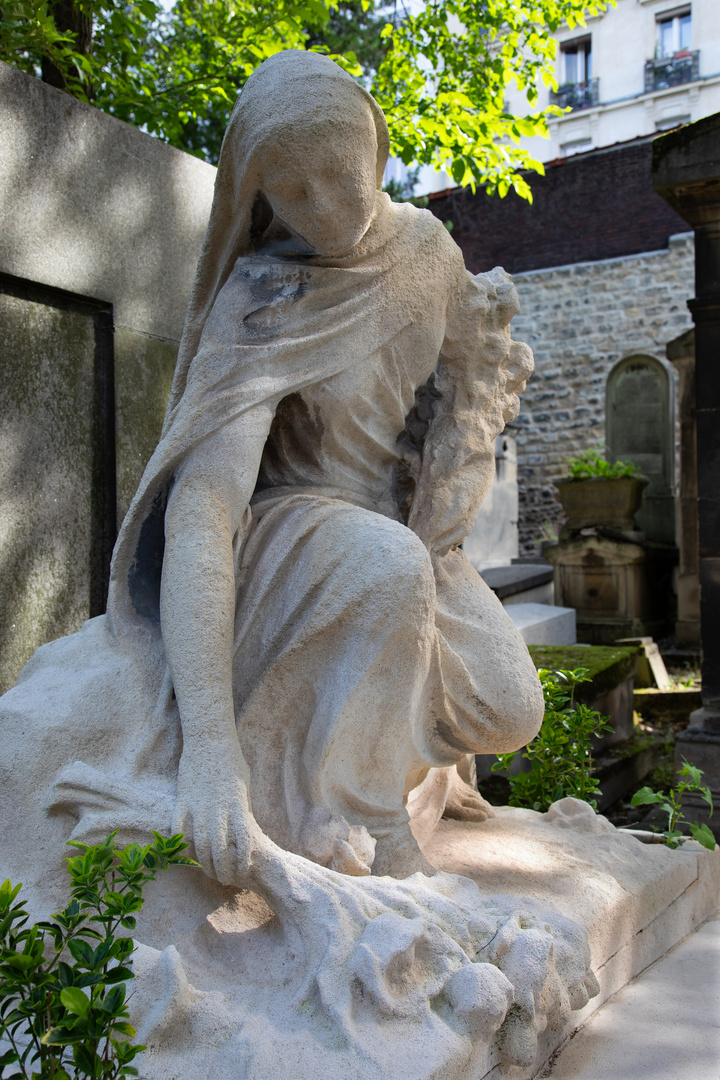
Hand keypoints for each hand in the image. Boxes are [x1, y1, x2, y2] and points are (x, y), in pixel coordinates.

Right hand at [173, 735, 261, 885]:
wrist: (209, 740)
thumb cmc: (232, 762)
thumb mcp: (244, 787)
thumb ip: (241, 810)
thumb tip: (240, 832)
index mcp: (237, 806)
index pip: (242, 844)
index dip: (241, 863)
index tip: (241, 871)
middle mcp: (217, 810)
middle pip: (219, 852)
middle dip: (222, 871)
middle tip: (224, 879)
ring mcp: (197, 807)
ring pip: (199, 846)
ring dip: (204, 863)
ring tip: (208, 871)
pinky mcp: (181, 802)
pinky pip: (179, 830)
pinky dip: (183, 845)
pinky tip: (189, 853)